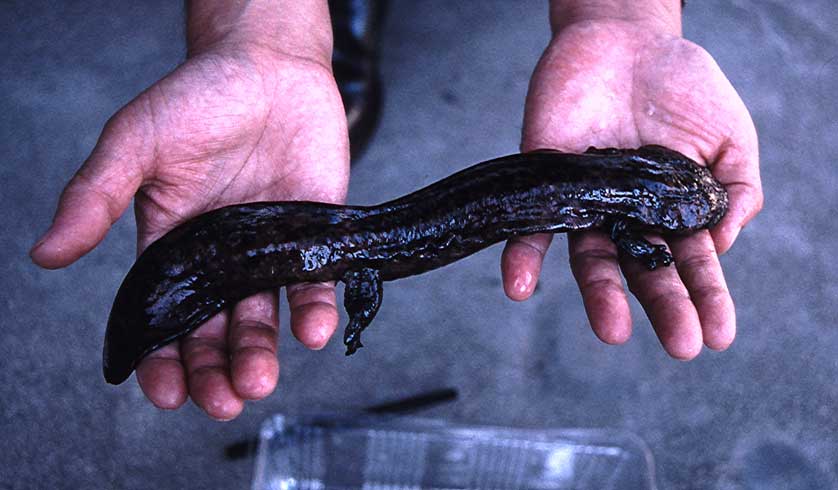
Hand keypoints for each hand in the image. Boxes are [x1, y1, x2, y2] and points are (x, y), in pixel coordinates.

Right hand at [30, 41, 348, 419]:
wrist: (270, 66)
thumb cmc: (198, 98)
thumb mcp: (137, 143)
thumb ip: (96, 197)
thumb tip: (46, 253)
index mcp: (172, 245)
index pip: (163, 316)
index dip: (162, 358)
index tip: (165, 393)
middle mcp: (221, 258)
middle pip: (214, 331)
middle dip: (215, 371)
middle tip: (222, 400)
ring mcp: (268, 250)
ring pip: (263, 318)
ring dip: (261, 354)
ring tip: (258, 380)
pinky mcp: (314, 236)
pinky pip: (314, 283)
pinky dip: (314, 310)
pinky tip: (312, 331)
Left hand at [502, 19, 761, 357]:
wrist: (626, 39)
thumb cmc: (682, 88)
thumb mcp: (728, 136)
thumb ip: (735, 189)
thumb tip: (721, 244)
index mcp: (672, 212)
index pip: (691, 264)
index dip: (706, 299)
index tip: (719, 335)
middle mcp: (627, 216)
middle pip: (645, 270)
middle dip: (664, 308)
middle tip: (682, 346)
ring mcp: (586, 203)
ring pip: (591, 258)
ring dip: (600, 296)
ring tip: (615, 331)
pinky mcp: (545, 184)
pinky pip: (529, 227)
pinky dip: (523, 258)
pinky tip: (519, 286)